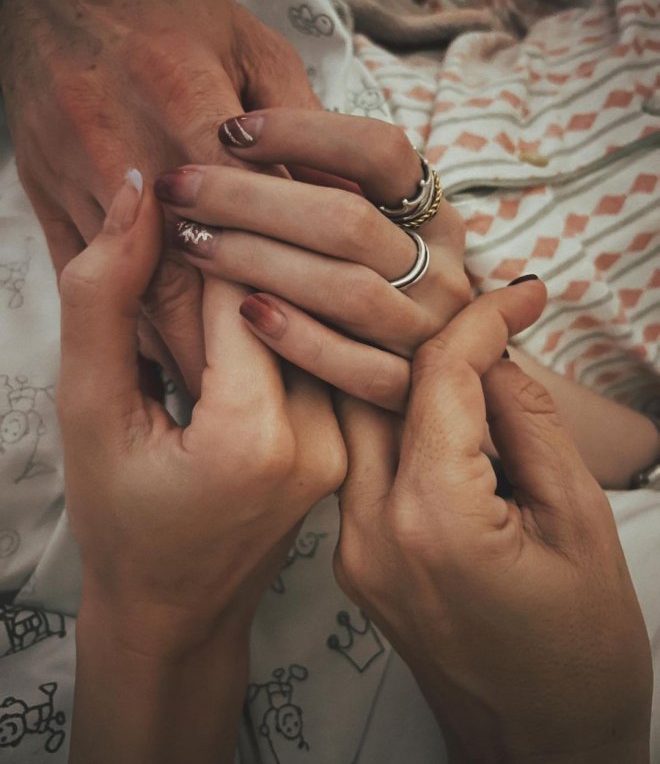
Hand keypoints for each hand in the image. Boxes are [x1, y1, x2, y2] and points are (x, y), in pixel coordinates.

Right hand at [0, 0, 318, 393]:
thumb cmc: (161, 3)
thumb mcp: (250, 43)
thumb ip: (296, 131)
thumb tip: (343, 215)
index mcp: (181, 94)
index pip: (244, 220)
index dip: (278, 289)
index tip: (315, 342)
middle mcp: (121, 142)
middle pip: (189, 274)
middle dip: (232, 340)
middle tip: (273, 393)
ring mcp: (70, 174)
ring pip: (135, 290)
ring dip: (180, 344)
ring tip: (226, 392)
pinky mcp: (40, 196)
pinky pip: (83, 279)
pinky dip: (128, 322)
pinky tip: (163, 356)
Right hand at [57, 173, 344, 649]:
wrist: (177, 607)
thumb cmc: (120, 519)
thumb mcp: (89, 410)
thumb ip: (104, 299)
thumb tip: (140, 195)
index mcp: (253, 437)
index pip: (244, 285)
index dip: (213, 225)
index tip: (189, 186)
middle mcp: (321, 439)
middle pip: (295, 297)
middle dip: (253, 237)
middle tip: (224, 182)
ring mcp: (345, 444)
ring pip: (319, 319)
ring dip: (279, 269)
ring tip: (245, 226)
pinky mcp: (350, 443)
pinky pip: (326, 352)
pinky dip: (293, 312)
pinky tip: (267, 286)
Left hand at [155, 108, 470, 411]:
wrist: (387, 405)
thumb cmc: (347, 293)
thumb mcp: (351, 236)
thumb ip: (314, 196)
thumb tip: (234, 140)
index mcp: (434, 219)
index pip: (382, 151)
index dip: (306, 133)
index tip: (230, 132)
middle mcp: (442, 273)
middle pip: (350, 222)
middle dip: (252, 198)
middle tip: (178, 186)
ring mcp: (429, 336)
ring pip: (349, 292)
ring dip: (261, 262)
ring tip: (190, 243)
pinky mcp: (409, 394)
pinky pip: (359, 370)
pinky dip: (301, 339)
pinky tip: (245, 313)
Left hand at [334, 279, 651, 763]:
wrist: (539, 741)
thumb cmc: (580, 647)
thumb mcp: (577, 519)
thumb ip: (527, 420)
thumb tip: (495, 350)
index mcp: (433, 520)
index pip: (436, 378)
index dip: (480, 320)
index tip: (518, 293)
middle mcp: (370, 531)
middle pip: (368, 387)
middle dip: (409, 327)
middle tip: (457, 293)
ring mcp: (350, 549)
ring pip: (351, 418)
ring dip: (387, 366)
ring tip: (436, 329)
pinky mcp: (351, 558)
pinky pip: (356, 460)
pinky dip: (385, 415)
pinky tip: (420, 391)